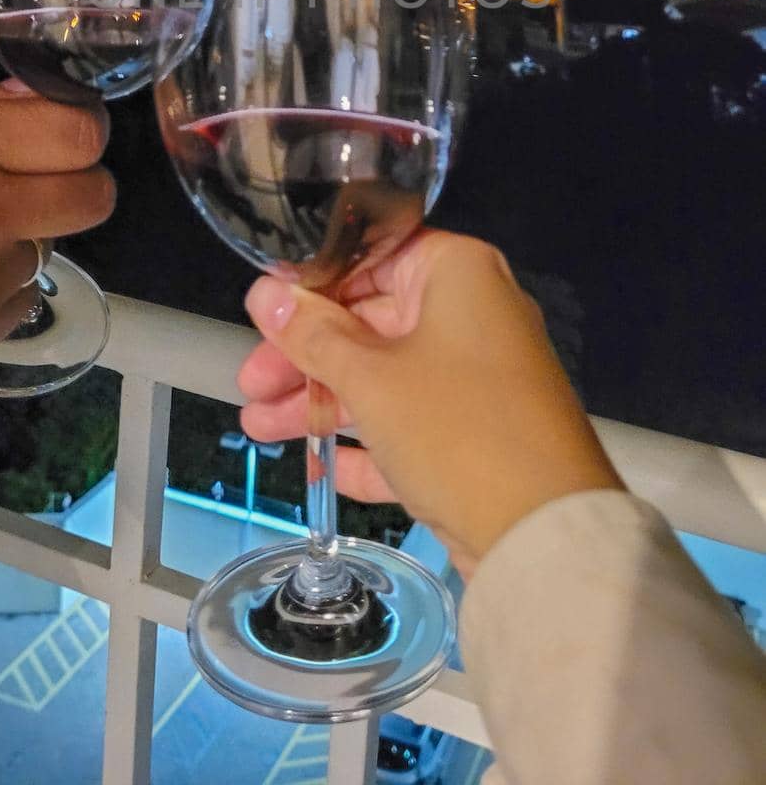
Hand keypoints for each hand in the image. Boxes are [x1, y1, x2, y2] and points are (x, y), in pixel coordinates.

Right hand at [240, 230, 622, 573]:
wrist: (542, 534)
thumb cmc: (458, 428)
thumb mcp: (370, 378)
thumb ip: (312, 336)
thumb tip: (265, 295)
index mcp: (457, 273)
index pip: (370, 257)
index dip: (311, 283)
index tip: (262, 310)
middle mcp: (472, 314)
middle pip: (371, 321)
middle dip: (305, 355)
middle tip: (250, 384)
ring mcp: (477, 377)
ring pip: (384, 376)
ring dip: (322, 401)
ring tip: (259, 428)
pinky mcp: (477, 436)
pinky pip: (408, 425)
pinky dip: (366, 443)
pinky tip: (319, 466)